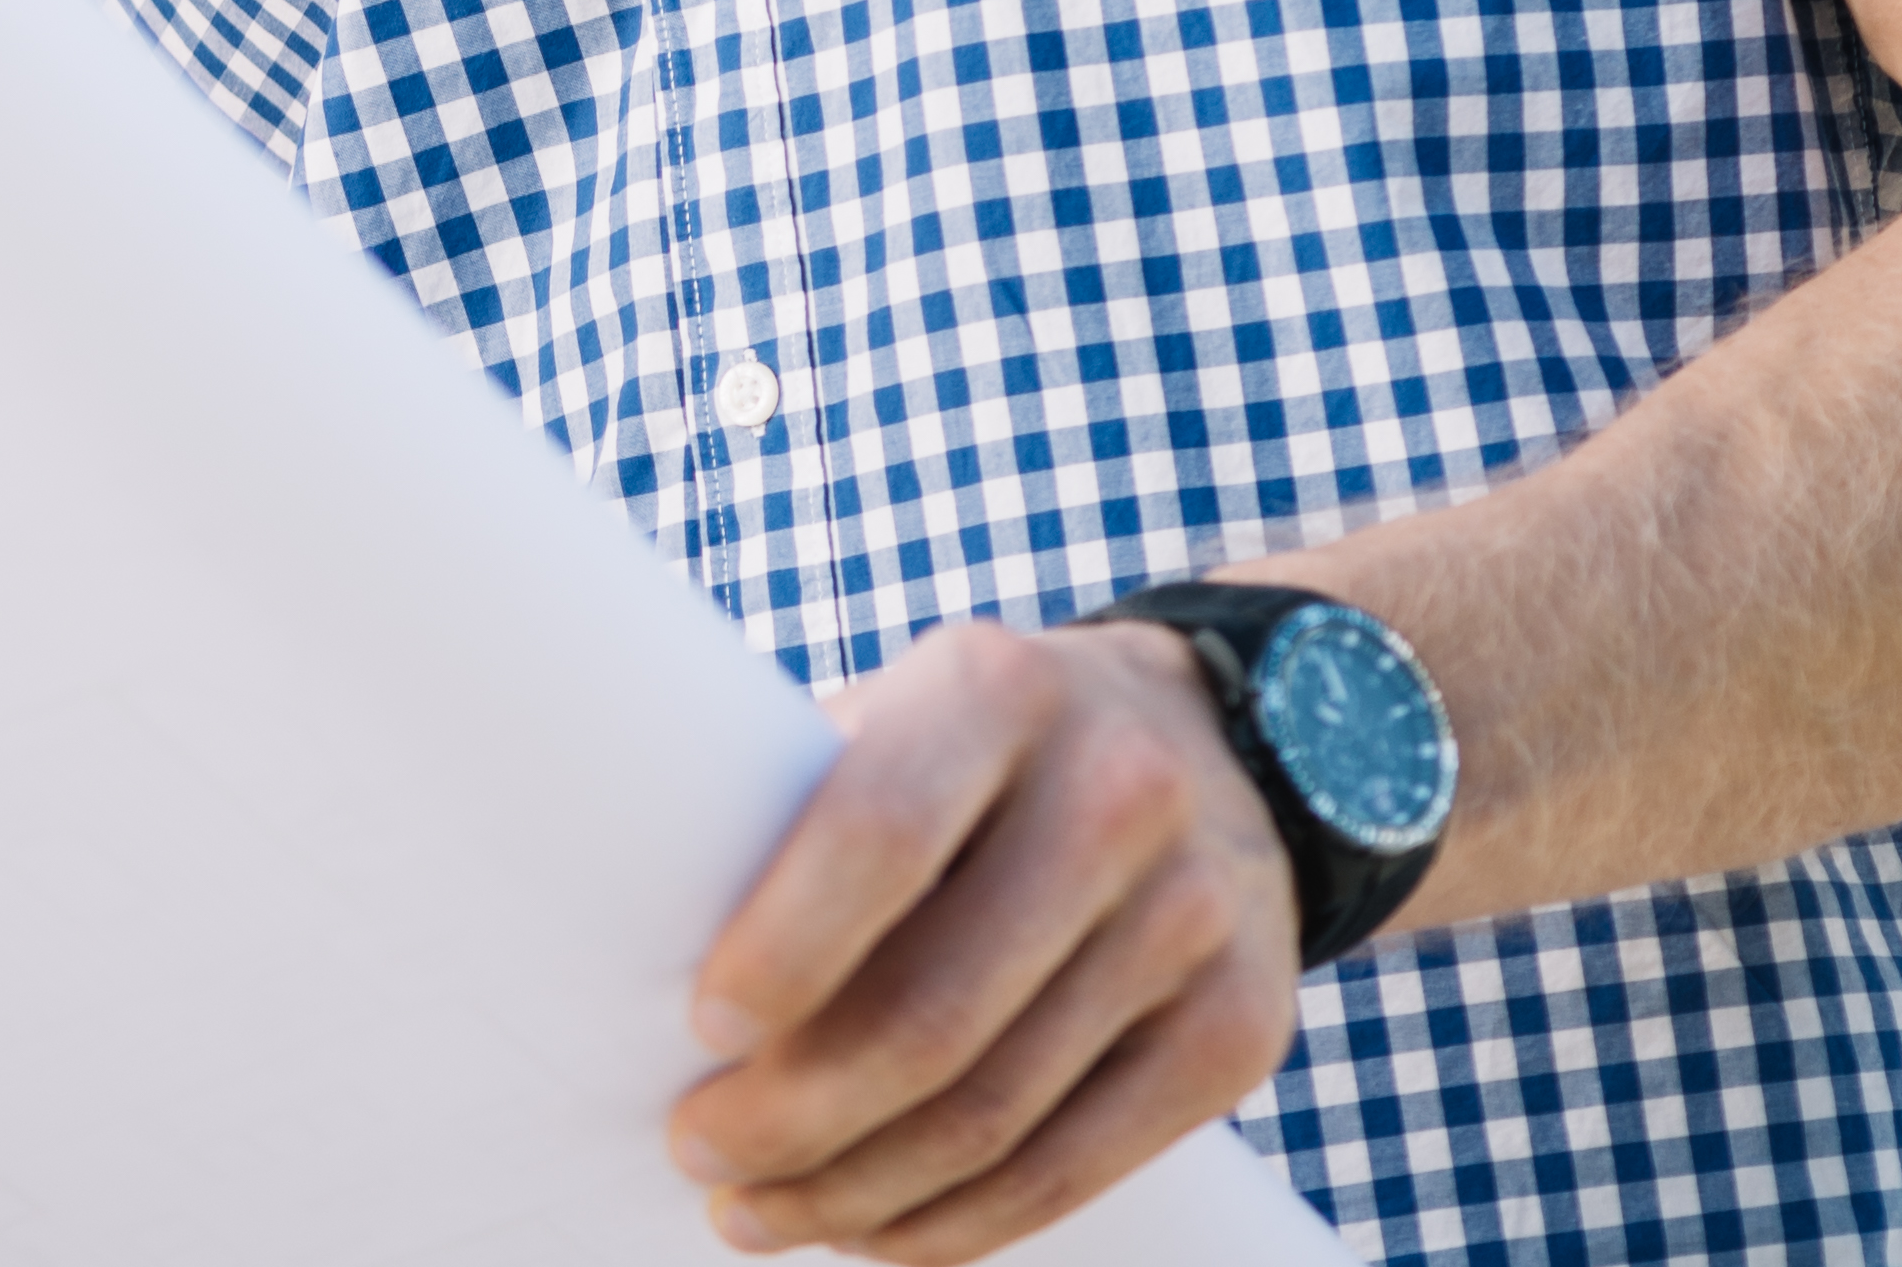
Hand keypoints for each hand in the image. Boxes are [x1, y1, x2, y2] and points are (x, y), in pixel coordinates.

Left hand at [668, 618, 1300, 1257]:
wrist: (1220, 744)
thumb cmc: (987, 750)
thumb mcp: (903, 717)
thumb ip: (806, 814)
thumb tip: (657, 954)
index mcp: (1001, 689)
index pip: (882, 836)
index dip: (784, 952)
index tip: (702, 1030)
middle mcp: (1119, 794)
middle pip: (934, 1016)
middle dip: (792, 1116)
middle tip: (700, 1152)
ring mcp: (1198, 917)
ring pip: (997, 1118)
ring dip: (854, 1194)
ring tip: (760, 1210)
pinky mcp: (1244, 1029)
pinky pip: (1075, 1169)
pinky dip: (955, 1226)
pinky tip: (873, 1232)